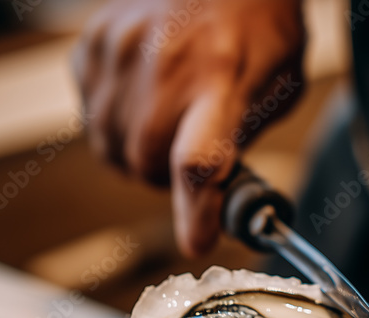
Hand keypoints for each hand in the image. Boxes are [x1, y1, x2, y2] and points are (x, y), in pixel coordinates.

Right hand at [74, 0, 304, 255]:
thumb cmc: (258, 25)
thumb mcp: (279, 85)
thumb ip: (244, 140)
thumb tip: (218, 196)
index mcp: (223, 78)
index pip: (200, 160)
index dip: (195, 212)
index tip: (197, 241)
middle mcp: (164, 65)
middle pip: (145, 163)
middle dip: (165, 176)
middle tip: (188, 150)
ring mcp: (120, 51)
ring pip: (111, 147)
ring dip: (137, 151)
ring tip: (168, 116)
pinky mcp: (92, 44)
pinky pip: (89, 115)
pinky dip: (114, 120)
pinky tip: (143, 93)